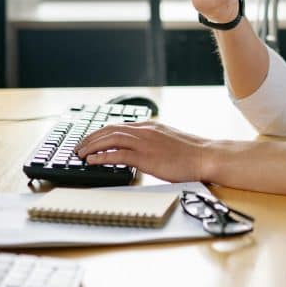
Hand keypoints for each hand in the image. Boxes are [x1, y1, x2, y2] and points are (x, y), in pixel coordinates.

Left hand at [76, 122, 207, 182]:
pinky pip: (117, 155)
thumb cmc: (192, 153)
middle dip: (91, 137)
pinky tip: (92, 161)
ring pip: (110, 139)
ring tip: (81, 154)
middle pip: (110, 129)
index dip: (101, 132)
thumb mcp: (169, 141)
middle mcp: (145, 130)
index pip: (119, 126)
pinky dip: (101, 157)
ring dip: (92, 146)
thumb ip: (154, 142)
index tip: (91, 139)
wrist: (206, 156)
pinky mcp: (145, 157)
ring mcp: (145, 142)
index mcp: (150, 126)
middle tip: (79, 146)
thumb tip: (142, 151)